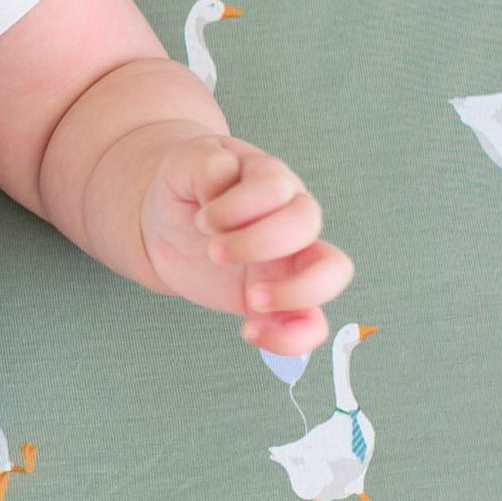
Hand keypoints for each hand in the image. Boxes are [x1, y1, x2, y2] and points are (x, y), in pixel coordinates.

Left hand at [139, 134, 352, 353]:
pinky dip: (291, 337)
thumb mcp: (180, 164)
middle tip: (214, 253)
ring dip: (296, 289)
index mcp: (266, 178)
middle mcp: (289, 216)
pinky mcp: (283, 299)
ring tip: (252, 300)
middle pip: (307, 222)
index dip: (237, 206)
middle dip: (258, 242)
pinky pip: (314, 323)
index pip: (275, 186)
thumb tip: (226, 175)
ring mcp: (292, 259)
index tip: (201, 220)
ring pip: (333, 270)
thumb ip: (203, 163)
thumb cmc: (183, 189)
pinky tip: (250, 330)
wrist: (168, 227)